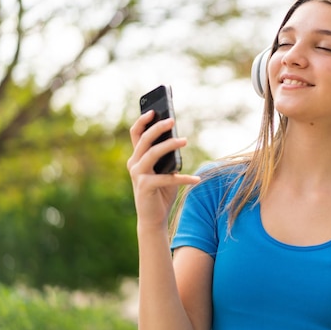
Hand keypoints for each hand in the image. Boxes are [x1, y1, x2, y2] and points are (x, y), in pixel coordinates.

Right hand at [127, 110, 199, 229]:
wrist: (153, 219)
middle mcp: (134, 164)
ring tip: (184, 140)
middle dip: (158, 128)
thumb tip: (179, 141)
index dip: (142, 121)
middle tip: (172, 120)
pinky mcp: (145, 187)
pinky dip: (183, 178)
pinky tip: (196, 179)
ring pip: (152, 153)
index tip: (154, 110)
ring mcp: (138, 175)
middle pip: (144, 140)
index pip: (136, 134)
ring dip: (169, 145)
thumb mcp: (166, 171)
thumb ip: (169, 157)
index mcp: (138, 158)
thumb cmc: (161, 192)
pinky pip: (165, 178)